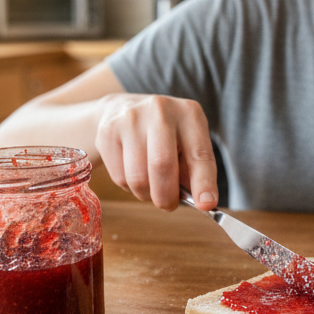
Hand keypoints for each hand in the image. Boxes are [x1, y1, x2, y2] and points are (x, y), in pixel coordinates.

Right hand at [94, 93, 217, 211]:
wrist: (124, 109)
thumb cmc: (165, 135)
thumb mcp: (188, 143)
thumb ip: (195, 171)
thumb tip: (202, 202)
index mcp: (189, 114)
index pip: (199, 153)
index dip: (203, 182)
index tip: (206, 205)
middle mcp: (160, 110)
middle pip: (162, 165)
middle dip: (166, 196)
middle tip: (168, 205)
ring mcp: (130, 119)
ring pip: (138, 177)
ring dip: (146, 194)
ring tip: (150, 185)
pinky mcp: (107, 132)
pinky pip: (119, 177)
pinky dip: (129, 186)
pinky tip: (133, 172)